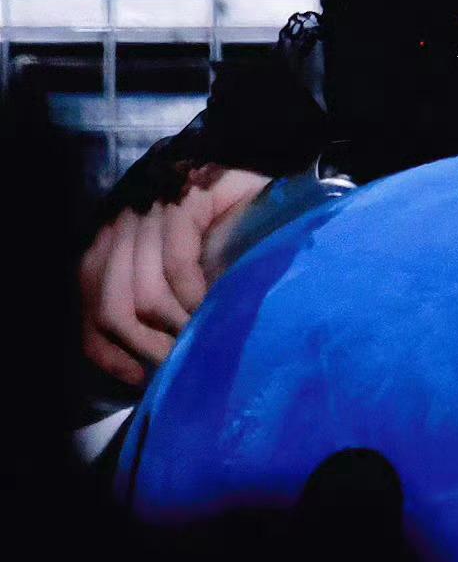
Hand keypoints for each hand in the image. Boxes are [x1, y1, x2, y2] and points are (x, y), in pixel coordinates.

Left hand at [79, 165, 272, 387]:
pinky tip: (211, 300)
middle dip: (147, 344)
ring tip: (201, 330)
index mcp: (112, 243)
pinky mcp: (183, 199)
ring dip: (175, 322)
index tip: (139, 376)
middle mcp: (122, 224)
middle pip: (112, 306)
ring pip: (142, 291)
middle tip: (180, 357)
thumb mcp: (178, 279)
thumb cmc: (226, 239)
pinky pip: (176, 263)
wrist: (262, 185)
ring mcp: (152, 209)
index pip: (91, 307)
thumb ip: (154, 306)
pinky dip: (193, 293)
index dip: (108, 350)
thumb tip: (145, 367)